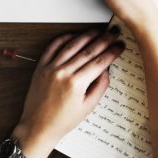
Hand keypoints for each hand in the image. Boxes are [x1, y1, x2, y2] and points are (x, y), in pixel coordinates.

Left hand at [12, 28, 124, 157]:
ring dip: (86, 36)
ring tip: (97, 31)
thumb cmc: (62, 121)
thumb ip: (99, 87)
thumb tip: (106, 70)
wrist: (38, 126)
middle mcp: (63, 72)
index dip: (112, 52)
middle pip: (88, 51)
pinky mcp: (41, 66)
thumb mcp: (87, 108)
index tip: (119, 46)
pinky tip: (73, 35)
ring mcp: (51, 67)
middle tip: (113, 33)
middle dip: (103, 40)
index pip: (99, 62)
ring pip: (72, 45)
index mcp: (76, 84)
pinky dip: (64, 38)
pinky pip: (53, 46)